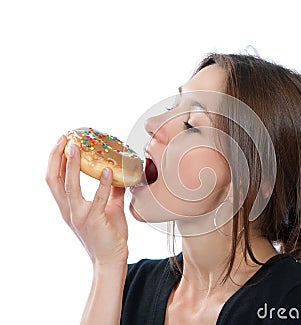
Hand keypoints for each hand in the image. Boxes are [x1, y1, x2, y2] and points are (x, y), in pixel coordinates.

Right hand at [46, 135, 128, 265]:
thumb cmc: (109, 236)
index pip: (55, 179)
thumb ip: (112, 191)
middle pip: (53, 179)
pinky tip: (107, 170)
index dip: (55, 160)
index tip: (63, 142)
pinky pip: (98, 198)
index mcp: (69, 207)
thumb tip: (119, 174)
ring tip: (77, 147)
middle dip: (56, 157)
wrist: (111, 260)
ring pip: (69, 186)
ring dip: (71, 165)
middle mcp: (69, 210)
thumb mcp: (110, 208)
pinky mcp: (93, 221)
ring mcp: (79, 216)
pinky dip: (102, 183)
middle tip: (65, 138)